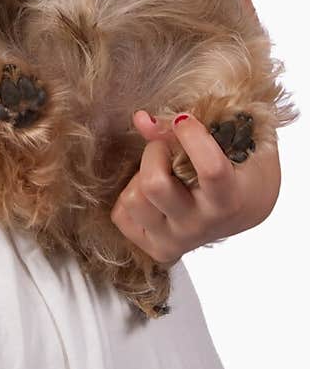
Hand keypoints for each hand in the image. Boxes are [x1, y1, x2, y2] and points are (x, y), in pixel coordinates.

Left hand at [111, 108, 281, 266]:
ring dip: (140, 175)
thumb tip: (141, 120)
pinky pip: (122, 215)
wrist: (247, 208)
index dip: (191, 136)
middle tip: (168, 147)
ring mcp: (177, 241)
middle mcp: (200, 226)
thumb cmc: (242, 169)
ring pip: (133, 200)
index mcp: (229, 200)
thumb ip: (191, 127)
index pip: (209, 170)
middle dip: (155, 151)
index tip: (184, 120)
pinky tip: (153, 192)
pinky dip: (132, 194)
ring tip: (162, 171)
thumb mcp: (232, 141)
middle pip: (154, 184)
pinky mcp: (157, 248)